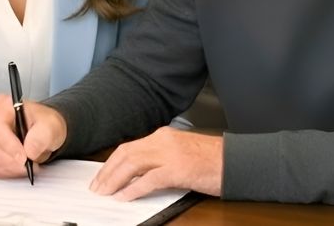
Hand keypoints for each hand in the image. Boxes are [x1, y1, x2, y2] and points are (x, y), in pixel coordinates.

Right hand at [0, 95, 65, 178]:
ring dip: (13, 168)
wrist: (43, 132)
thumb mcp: (51, 125)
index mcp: (2, 105)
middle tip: (32, 164)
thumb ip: (43, 135)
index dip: (8, 145)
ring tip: (29, 164)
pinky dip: (8, 172)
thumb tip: (30, 150)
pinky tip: (19, 166)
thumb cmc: (44, 124)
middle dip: (14, 161)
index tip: (24, 158)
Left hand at [90, 127, 221, 200]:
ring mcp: (170, 154)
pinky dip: (133, 188)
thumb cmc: (213, 160)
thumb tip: (140, 174)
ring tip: (105, 193)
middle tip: (97, 186)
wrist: (236, 160)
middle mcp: (163, 140)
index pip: (130, 147)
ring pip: (132, 164)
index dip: (112, 162)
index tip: (103, 175)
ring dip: (115, 180)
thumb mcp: (181, 152)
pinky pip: (148, 179)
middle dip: (108, 171)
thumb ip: (161, 158)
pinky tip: (124, 196)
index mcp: (164, 136)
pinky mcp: (177, 169)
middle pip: (126, 153)